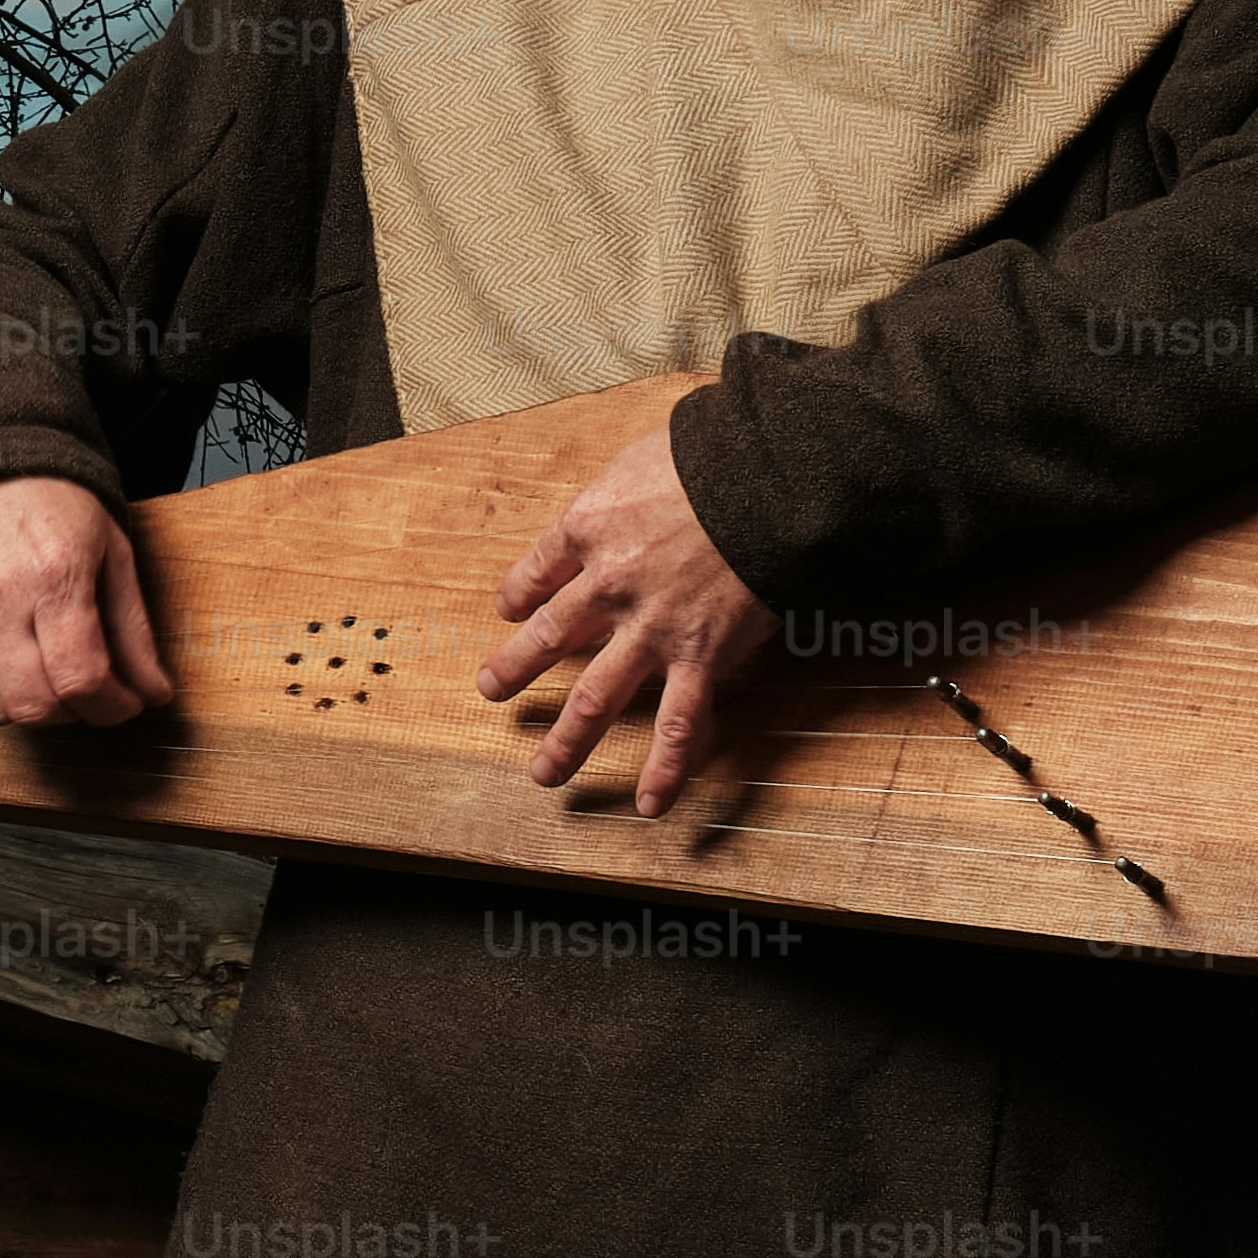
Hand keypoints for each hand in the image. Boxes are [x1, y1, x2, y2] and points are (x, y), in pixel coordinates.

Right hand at [0, 474, 179, 724]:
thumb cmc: (50, 504)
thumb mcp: (111, 552)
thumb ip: (133, 629)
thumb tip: (153, 693)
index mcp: (54, 575)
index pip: (81, 677)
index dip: (111, 707)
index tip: (124, 703)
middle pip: (36, 704)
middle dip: (74, 714)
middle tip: (88, 694)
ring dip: (29, 707)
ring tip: (48, 677)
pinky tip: (11, 663)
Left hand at [486, 424, 772, 801]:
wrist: (764, 478)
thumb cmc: (712, 455)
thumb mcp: (643, 454)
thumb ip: (627, 483)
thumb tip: (631, 487)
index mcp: (588, 530)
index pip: (536, 572)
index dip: (519, 595)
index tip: (511, 609)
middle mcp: (607, 587)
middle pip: (548, 639)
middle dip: (513, 670)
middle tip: (493, 689)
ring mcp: (650, 630)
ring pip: (595, 698)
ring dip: (566, 742)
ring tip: (543, 773)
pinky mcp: (700, 656)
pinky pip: (678, 725)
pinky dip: (664, 769)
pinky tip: (648, 804)